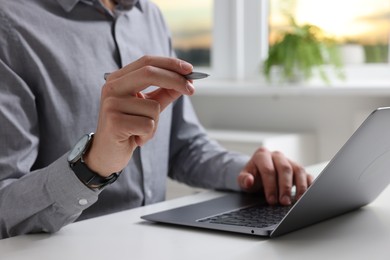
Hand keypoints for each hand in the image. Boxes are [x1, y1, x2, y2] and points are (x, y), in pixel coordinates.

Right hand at [84, 55, 194, 176]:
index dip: (170, 64)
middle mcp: (112, 87)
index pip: (147, 62)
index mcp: (118, 79)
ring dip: (155, 123)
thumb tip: (187, 80)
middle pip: (149, 73)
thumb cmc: (129, 128)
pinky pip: (148, 125)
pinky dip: (148, 135)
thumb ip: (165, 92)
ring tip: (141, 131)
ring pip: (153, 107)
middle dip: (175, 80)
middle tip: (192, 90)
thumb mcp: (148, 107)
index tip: (190, 69)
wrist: (107, 154)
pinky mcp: (114, 122)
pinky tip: (136, 139)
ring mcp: (111, 104)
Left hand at [238, 147, 312, 205]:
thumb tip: (249, 181)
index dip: (270, 186)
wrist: (258, 174)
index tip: (271, 200)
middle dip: (285, 187)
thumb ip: (244, 180)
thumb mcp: (243, 179)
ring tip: (298, 201)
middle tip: (284, 202)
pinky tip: (307, 195)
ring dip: (300, 186)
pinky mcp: (298, 169)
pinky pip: (307, 174)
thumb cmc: (252, 176)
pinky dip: (309, 184)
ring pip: (298, 170)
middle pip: (284, 169)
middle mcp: (277, 156)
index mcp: (262, 155)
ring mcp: (289, 161)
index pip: (268, 170)